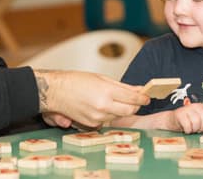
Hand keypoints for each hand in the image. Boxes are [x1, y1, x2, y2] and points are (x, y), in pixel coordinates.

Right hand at [34, 70, 149, 128]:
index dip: (142, 98)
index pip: (133, 98)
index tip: (146, 96)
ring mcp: (97, 117)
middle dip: (135, 105)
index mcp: (106, 92)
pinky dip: (109, 114)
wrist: (55, 92)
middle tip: (136, 99)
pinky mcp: (91, 124)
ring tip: (114, 99)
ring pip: (119, 116)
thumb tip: (138, 90)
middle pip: (129, 110)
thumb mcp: (101, 78)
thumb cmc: (75, 81)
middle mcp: (103, 107)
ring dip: (121, 109)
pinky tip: (103, 105)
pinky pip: (107, 120)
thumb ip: (122, 86)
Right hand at [170, 102, 202, 133]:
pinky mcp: (180, 114)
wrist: (170, 120)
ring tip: (191, 129)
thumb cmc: (186, 122)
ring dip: (194, 129)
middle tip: (197, 129)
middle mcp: (195, 106)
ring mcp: (187, 109)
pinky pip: (188, 126)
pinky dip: (187, 130)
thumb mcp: (199, 123)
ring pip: (197, 123)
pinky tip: (185, 129)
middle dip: (202, 127)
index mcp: (202, 107)